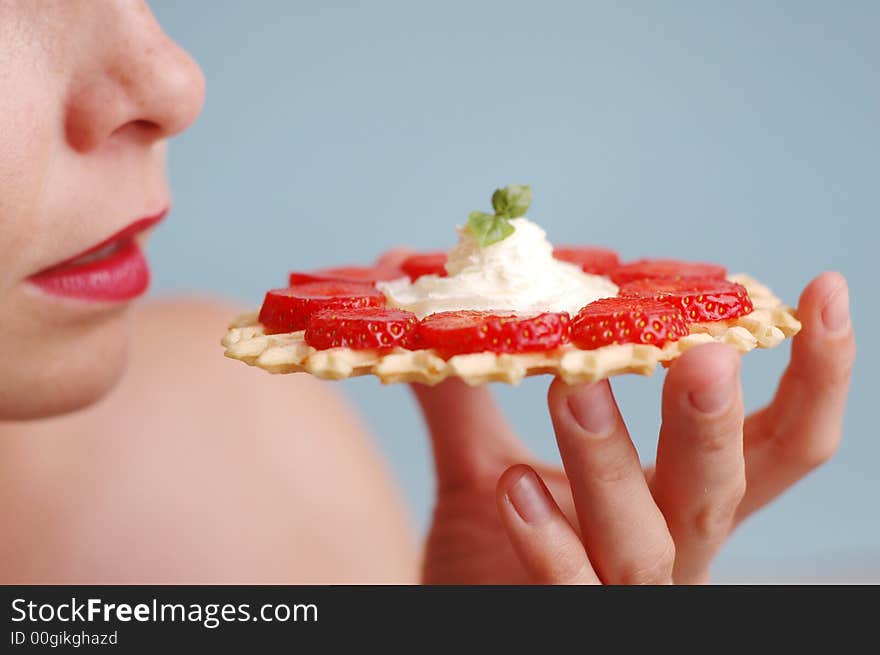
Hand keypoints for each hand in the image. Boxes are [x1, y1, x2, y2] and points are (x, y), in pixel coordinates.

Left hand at [412, 272, 853, 583]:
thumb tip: (442, 316)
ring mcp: (624, 594)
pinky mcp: (571, 626)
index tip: (822, 291)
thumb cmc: (492, 550)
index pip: (776, 439)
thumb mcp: (487, 463)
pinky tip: (515, 489)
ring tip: (575, 389)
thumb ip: (467, 396)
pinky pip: (573, 591)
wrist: (463, 616)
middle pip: (723, 487)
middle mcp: (672, 545)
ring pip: (645, 540)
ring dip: (612, 463)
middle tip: (704, 352)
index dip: (814, 374)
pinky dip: (551, 543)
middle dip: (715, 421)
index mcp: (678, 496)